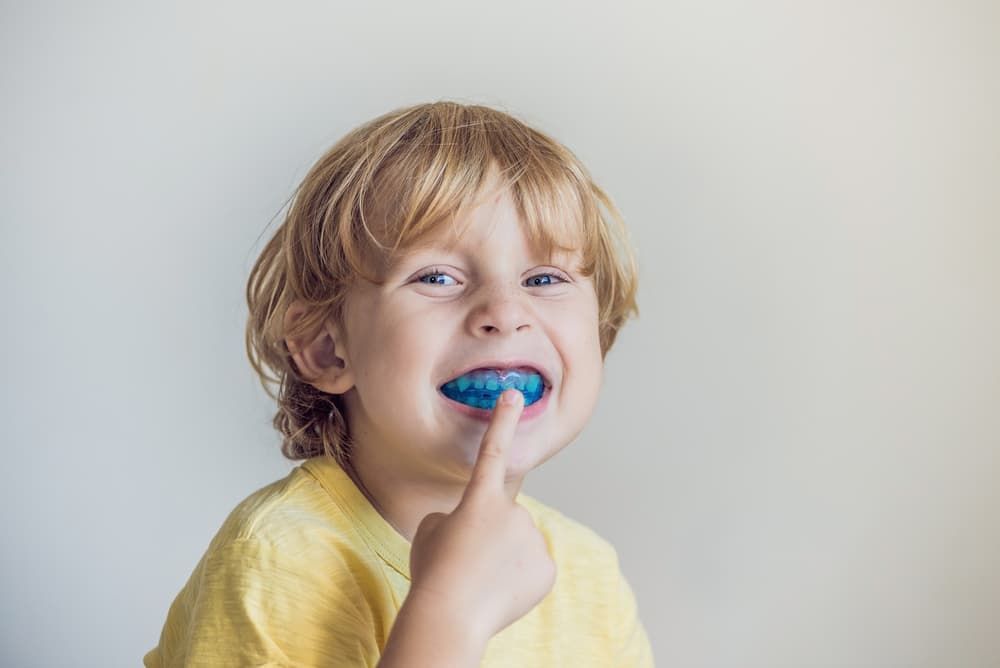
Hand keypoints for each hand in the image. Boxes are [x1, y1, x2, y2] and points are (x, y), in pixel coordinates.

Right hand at [406, 389, 556, 642]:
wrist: (451, 617)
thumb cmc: (434, 572)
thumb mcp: (433, 532)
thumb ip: (458, 516)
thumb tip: (478, 523)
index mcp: (480, 498)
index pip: (493, 450)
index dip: (503, 420)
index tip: (515, 394)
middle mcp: (514, 512)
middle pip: (504, 517)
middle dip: (490, 534)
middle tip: (469, 560)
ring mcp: (533, 539)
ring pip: (519, 542)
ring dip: (504, 556)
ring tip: (482, 579)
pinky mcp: (547, 567)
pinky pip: (532, 566)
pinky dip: (519, 578)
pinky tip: (500, 592)